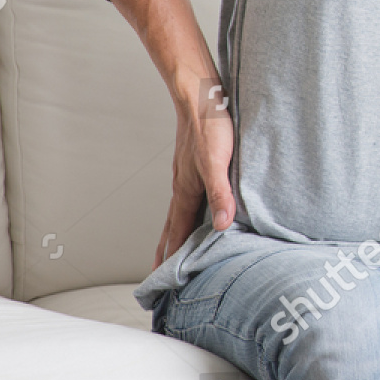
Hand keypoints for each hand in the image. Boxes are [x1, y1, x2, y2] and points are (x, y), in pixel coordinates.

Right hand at [153, 79, 235, 268]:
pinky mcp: (196, 167)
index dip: (170, 259)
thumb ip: (221, 193)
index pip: (176, 234)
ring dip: (176, 234)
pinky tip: (197, 211)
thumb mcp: (219, 162)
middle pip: (171, 229)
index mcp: (186, 193)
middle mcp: (183, 189)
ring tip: (174, 251)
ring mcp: (187, 178)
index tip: (162, 283)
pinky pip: (190, 198)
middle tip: (158, 278)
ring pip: (179, 214)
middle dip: (166, 254)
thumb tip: (221, 226)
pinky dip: (189, 214)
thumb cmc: (211, 126)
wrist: (200, 96)